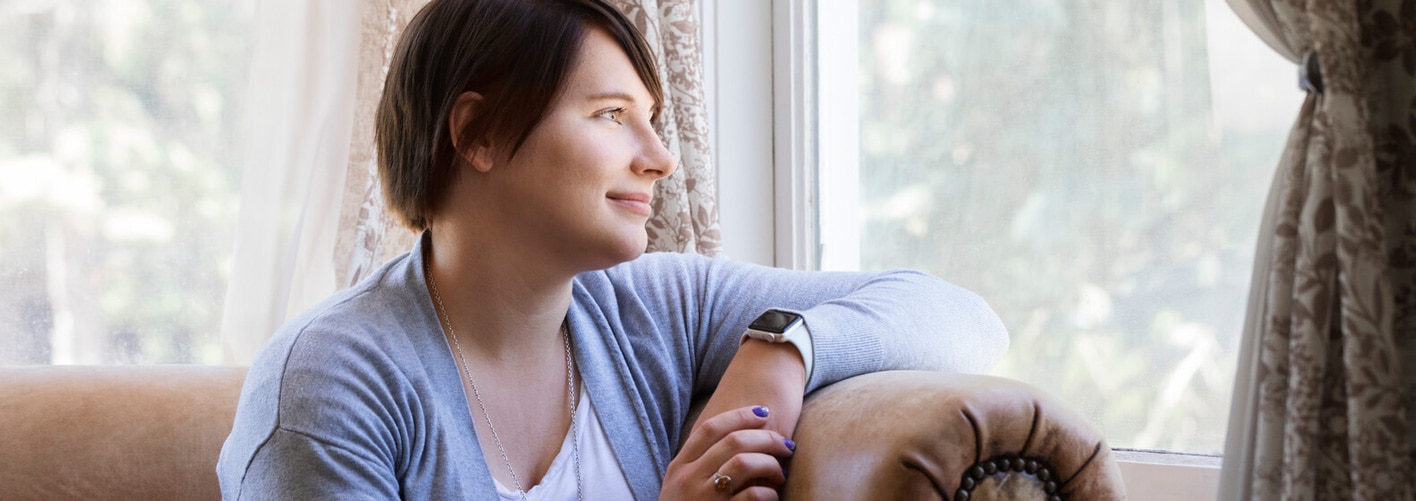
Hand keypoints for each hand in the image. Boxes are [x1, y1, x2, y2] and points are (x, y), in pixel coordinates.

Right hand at [661, 405, 796, 499]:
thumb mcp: (679, 488)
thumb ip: (696, 466)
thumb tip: (734, 441)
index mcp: (679, 468)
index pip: (710, 429)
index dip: (739, 416)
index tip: (762, 412)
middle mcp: (689, 479)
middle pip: (733, 441)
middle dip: (766, 438)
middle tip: (785, 444)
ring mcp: (706, 498)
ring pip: (745, 463)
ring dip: (770, 464)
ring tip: (780, 472)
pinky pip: (753, 495)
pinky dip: (769, 493)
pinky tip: (772, 495)